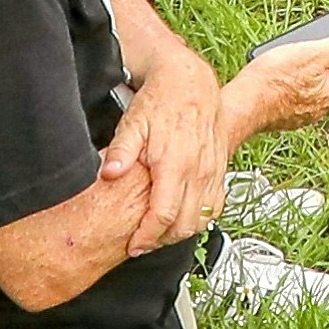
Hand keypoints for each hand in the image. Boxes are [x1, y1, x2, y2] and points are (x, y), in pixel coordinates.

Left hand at [90, 75, 221, 255]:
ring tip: (158, 234)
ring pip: (201, 219)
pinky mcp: (220, 171)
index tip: (133, 246)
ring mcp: (212, 172)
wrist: (193, 82)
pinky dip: (199, 220)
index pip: (164, 215)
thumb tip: (108, 172)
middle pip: (184, 224)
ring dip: (180, 233)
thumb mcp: (134, 120)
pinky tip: (182, 219)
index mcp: (175, 163)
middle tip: (141, 244)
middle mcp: (198, 171)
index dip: (148, 236)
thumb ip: (122, 150)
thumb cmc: (162, 100)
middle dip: (162, 241)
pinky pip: (214, 207)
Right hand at [228, 32, 328, 146]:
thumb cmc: (274, 80)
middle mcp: (325, 105)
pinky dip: (305, 79)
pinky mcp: (290, 113)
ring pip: (324, 86)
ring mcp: (307, 111)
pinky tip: (292, 70)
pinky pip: (306, 93)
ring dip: (323, 69)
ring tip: (312, 51)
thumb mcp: (311, 54)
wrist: (242, 105)